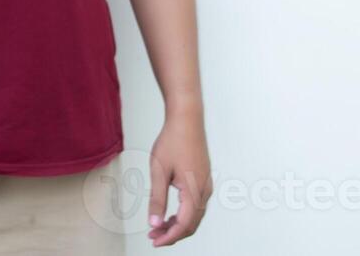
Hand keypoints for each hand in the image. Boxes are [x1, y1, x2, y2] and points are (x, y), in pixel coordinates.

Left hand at [147, 109, 210, 245]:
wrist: (187, 118)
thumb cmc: (172, 141)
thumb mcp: (158, 171)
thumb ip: (157, 199)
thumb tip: (155, 223)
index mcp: (195, 191)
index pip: (184, 225)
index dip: (169, 237)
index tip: (154, 241)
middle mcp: (205, 191)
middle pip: (192, 224)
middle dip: (173, 233)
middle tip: (153, 236)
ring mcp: (206, 185)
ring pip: (195, 215)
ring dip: (178, 224)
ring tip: (158, 226)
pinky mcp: (204, 179)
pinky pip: (196, 205)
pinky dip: (183, 214)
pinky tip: (169, 212)